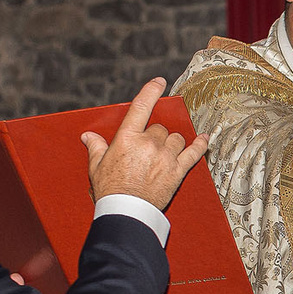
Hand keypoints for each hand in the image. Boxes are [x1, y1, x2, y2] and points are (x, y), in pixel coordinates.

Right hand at [84, 78, 209, 208]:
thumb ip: (96, 147)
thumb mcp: (97, 166)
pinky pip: (193, 153)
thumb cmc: (110, 190)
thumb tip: (88, 136)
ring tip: (163, 154)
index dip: (152, 91)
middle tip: (147, 151)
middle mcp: (149, 144)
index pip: (142, 107)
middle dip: (155, 136)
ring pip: (176, 139)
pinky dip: (200, 145)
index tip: (159, 82)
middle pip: (160, 128)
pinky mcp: (177, 171)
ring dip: (172, 143)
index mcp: (128, 138)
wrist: (126, 211)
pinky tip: (204, 138)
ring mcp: (165, 157)